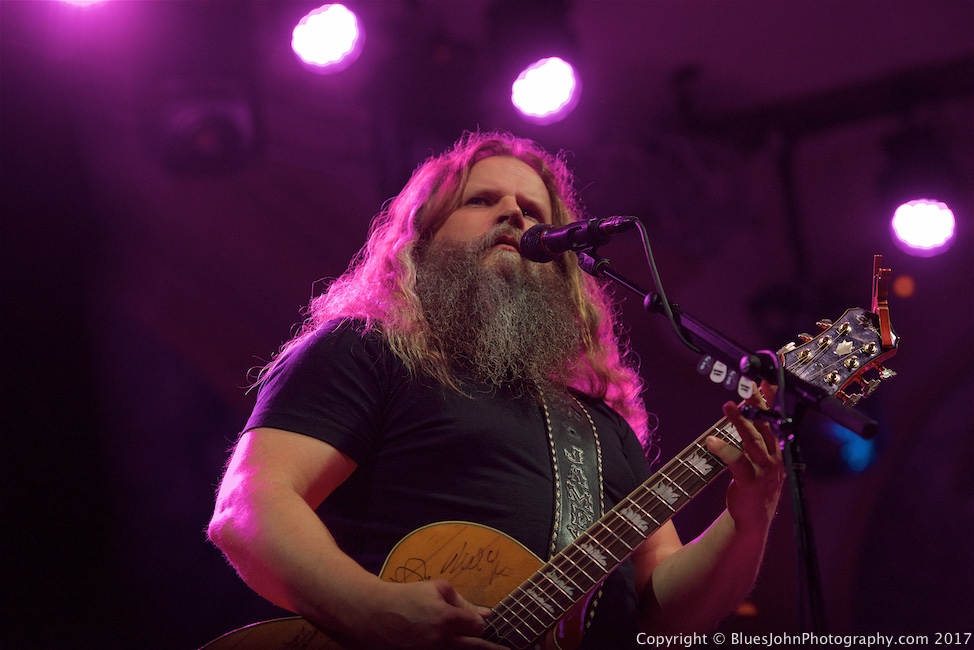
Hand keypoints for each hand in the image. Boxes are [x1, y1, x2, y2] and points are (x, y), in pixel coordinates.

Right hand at [342, 578, 504, 648]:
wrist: (374, 614)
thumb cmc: (407, 596)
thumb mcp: (436, 588)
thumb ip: (462, 600)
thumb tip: (486, 614)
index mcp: (447, 619)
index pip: (477, 627)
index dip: (478, 624)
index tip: (478, 623)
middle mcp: (441, 641)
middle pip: (476, 649)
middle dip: (492, 649)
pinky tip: (458, 647)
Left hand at [705, 382, 785, 535]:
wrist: (753, 517)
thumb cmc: (754, 481)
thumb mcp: (757, 455)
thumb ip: (755, 432)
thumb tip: (746, 407)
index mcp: (776, 448)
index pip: (776, 418)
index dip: (772, 398)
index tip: (766, 378)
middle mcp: (774, 456)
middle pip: (767, 425)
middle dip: (758, 404)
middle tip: (747, 385)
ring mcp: (764, 469)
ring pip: (753, 440)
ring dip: (741, 422)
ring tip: (728, 405)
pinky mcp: (751, 482)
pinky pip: (737, 462)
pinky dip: (724, 450)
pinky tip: (710, 441)